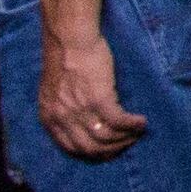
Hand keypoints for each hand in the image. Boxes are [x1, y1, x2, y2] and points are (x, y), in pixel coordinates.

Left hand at [39, 23, 145, 157]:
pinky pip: (119, 122)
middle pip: (90, 148)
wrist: (70, 38)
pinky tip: (141, 122)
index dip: (91, 153)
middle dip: (111, 151)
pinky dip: (133, 126)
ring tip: (136, 132)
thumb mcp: (53, 90)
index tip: (106, 150)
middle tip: (125, 144)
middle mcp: (63, 118)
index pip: (71, 148)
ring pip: (106, 138)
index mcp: (49, 117)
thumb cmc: (63, 57)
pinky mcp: (99, 99)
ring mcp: (80, 110)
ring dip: (125, 139)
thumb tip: (78, 120)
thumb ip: (61, 108)